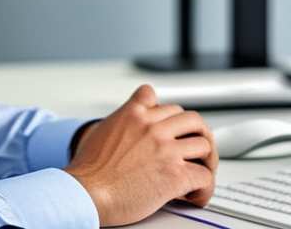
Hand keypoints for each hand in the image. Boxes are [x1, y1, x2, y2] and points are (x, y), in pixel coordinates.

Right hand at [64, 84, 217, 226]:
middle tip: (194, 149)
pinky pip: (205, 176)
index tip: (168, 125)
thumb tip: (127, 132)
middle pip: (191, 118)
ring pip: (204, 144)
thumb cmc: (89, 171)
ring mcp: (166, 149)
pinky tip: (195, 194)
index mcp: (133, 114)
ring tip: (198, 172)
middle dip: (195, 134)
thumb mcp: (101, 131)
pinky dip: (204, 187)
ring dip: (205, 160)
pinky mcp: (174, 175)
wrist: (85, 192)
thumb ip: (120, 123)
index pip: (157, 97)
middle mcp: (152, 127)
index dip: (164, 112)